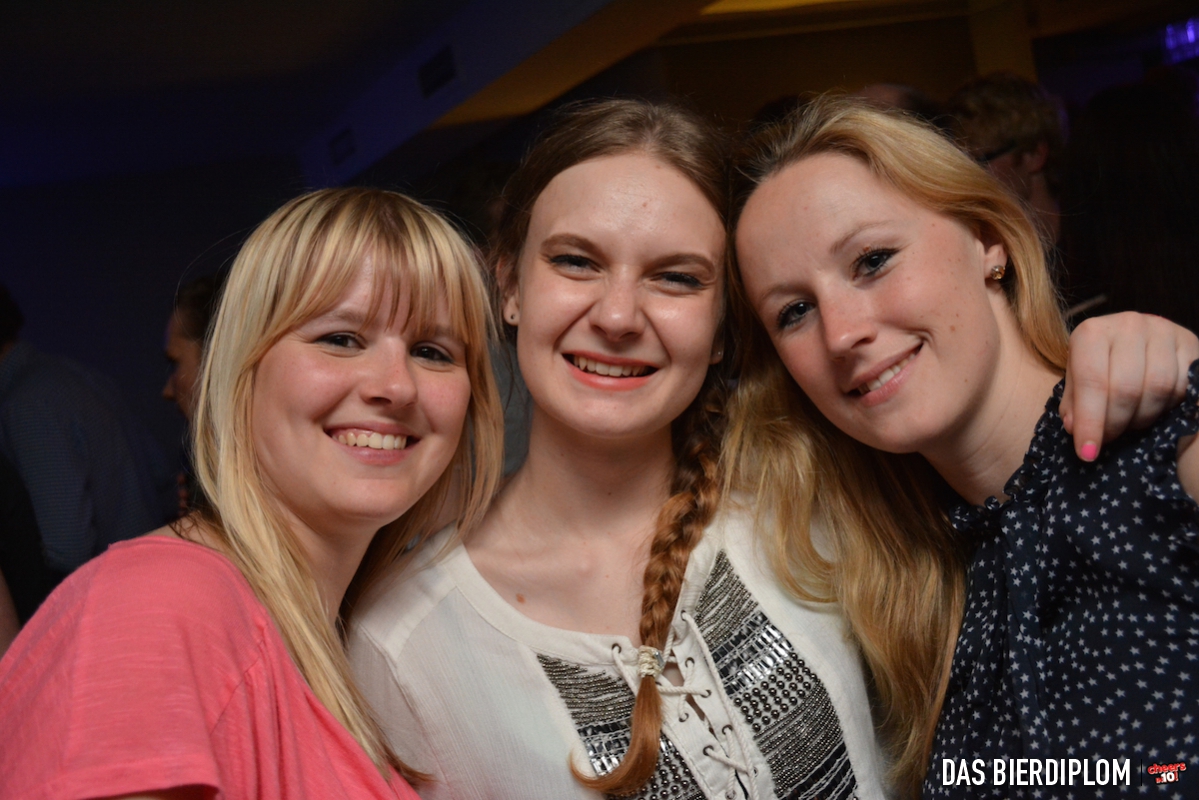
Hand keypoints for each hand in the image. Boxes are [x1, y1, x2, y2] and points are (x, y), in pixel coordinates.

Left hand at [1061, 312, 1198, 460]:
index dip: (1090, 421)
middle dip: (1116, 423)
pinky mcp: (1190, 343)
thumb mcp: (1077, 378)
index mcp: (1092, 332)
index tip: (1087, 453)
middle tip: (1109, 439)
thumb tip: (1074, 428)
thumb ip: (1073, 402)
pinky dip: (1169, 407)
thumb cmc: (1100, 363)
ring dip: (1143, 418)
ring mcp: (1163, 331)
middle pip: (1126, 388)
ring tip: (1130, 423)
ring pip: (1159, 389)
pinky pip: (1184, 386)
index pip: (1091, 381)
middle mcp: (1128, 325)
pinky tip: (1155, 411)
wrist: (1134, 338)